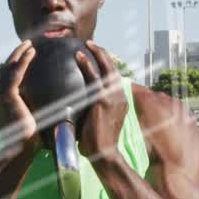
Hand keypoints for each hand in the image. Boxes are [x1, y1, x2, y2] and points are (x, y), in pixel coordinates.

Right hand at [0, 40, 39, 153]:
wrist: (21, 149)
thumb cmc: (26, 140)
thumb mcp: (24, 118)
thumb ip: (25, 107)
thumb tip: (36, 101)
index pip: (4, 78)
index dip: (13, 65)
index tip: (24, 55)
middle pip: (4, 70)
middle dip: (15, 55)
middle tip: (27, 45)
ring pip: (9, 68)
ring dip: (20, 54)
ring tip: (30, 45)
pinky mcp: (8, 96)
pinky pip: (16, 73)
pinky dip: (24, 61)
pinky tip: (32, 52)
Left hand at [73, 41, 127, 162]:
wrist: (103, 154)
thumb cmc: (97, 144)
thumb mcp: (99, 124)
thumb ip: (93, 112)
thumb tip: (78, 109)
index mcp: (120, 102)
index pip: (115, 79)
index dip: (108, 66)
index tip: (100, 57)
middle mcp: (120, 96)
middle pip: (114, 69)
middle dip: (105, 55)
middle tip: (94, 45)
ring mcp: (113, 97)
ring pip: (107, 68)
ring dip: (98, 54)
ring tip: (89, 44)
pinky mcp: (103, 100)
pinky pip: (94, 77)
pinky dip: (87, 64)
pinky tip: (78, 56)